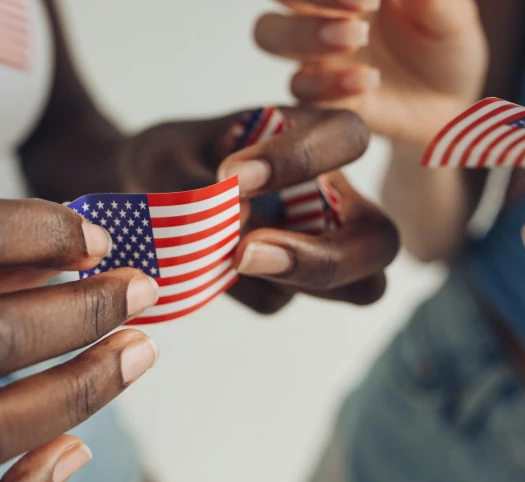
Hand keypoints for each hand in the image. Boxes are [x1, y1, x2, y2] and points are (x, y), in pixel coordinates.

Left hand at [120, 106, 398, 313]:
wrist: (143, 192)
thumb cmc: (171, 160)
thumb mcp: (175, 155)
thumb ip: (206, 182)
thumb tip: (243, 219)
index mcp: (316, 139)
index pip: (348, 137)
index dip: (302, 160)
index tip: (232, 176)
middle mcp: (334, 198)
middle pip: (381, 240)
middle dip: (323, 256)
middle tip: (246, 252)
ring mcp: (317, 247)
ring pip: (357, 288)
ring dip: (295, 281)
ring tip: (231, 258)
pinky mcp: (285, 286)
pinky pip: (278, 302)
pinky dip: (246, 291)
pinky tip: (208, 267)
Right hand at [253, 0, 486, 147]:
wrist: (448, 104)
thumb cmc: (443, 45)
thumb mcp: (450, 13)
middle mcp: (319, 11)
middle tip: (361, 4)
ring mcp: (313, 54)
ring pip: (270, 34)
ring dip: (305, 32)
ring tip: (355, 37)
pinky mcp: (317, 98)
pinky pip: (301, 90)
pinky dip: (329, 84)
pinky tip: (367, 82)